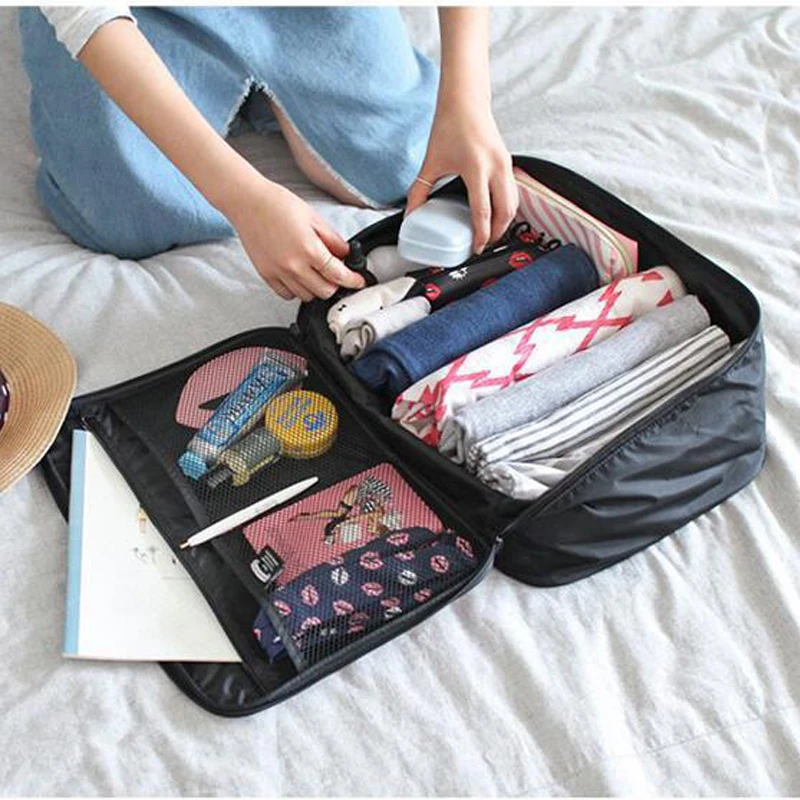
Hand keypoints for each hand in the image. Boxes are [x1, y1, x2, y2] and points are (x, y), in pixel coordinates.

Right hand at [225, 177, 364, 300]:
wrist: (247, 202)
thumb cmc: (277, 204)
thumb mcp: (313, 218)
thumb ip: (332, 239)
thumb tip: (346, 254)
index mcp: (308, 249)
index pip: (338, 274)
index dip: (352, 280)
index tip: (358, 282)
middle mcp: (293, 265)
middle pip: (324, 291)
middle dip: (335, 285)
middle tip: (336, 275)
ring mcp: (278, 272)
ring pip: (306, 296)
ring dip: (316, 288)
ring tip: (316, 273)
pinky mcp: (266, 275)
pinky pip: (286, 294)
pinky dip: (296, 290)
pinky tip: (299, 276)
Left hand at [406, 100, 517, 254]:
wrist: (465, 100)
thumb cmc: (449, 125)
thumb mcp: (431, 161)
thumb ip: (419, 191)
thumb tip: (410, 214)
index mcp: (475, 168)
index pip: (482, 211)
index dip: (480, 234)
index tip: (476, 248)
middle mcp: (495, 167)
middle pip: (505, 212)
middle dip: (496, 233)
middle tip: (484, 245)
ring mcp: (505, 164)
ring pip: (513, 203)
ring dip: (505, 222)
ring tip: (491, 234)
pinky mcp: (508, 162)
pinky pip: (514, 192)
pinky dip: (508, 207)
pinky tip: (497, 215)